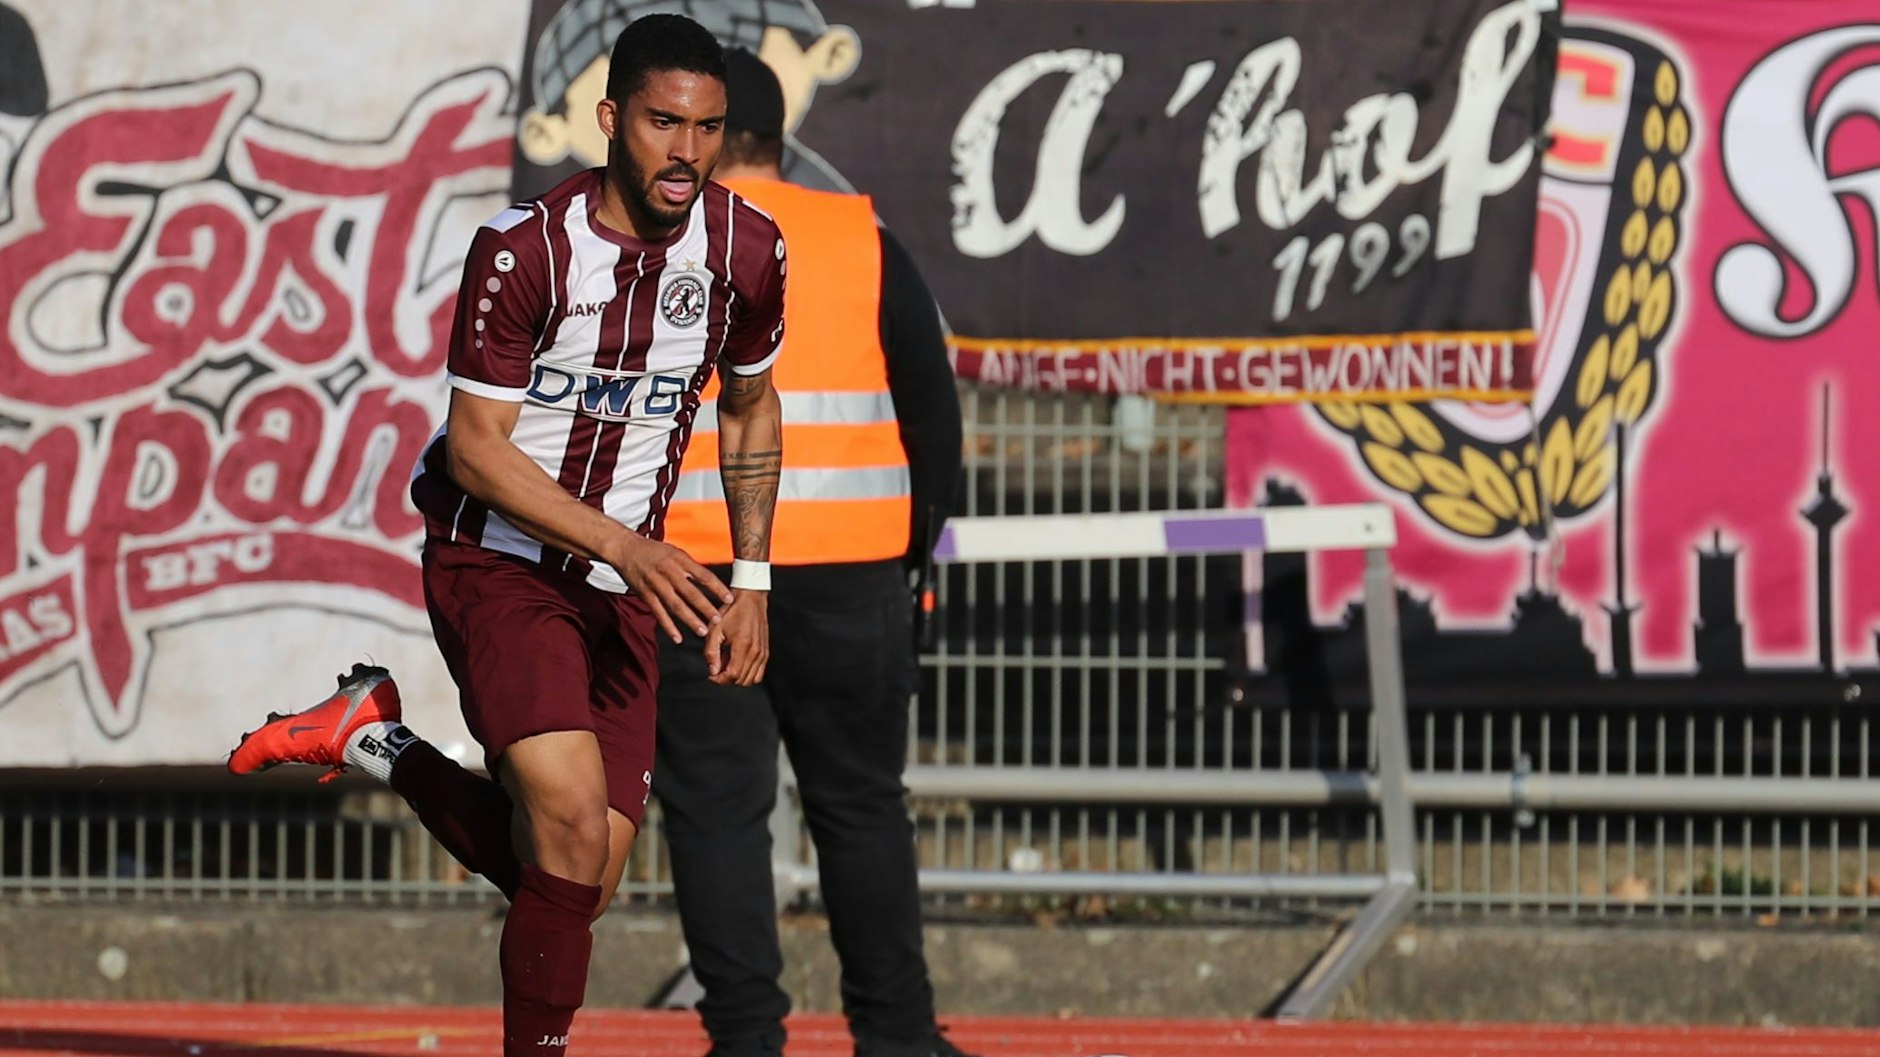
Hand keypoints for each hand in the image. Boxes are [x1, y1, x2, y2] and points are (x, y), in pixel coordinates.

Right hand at [610, 535, 732, 642]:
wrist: (625, 548)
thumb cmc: (654, 551)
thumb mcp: (675, 552)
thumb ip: (690, 567)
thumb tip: (710, 581)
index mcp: (679, 560)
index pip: (703, 575)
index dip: (717, 588)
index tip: (729, 598)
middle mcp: (668, 572)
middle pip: (690, 593)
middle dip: (706, 607)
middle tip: (718, 620)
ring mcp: (656, 584)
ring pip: (675, 605)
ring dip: (690, 620)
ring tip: (703, 632)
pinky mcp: (645, 594)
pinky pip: (658, 612)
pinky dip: (668, 626)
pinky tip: (678, 637)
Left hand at [704, 589, 768, 685]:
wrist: (751, 598)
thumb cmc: (732, 610)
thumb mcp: (715, 628)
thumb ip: (711, 652)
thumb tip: (712, 671)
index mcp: (743, 644)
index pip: (732, 675)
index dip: (719, 679)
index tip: (711, 675)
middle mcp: (755, 651)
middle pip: (741, 680)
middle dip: (726, 679)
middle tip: (717, 667)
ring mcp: (763, 652)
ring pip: (750, 679)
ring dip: (737, 677)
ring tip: (727, 663)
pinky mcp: (766, 652)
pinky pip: (758, 674)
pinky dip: (747, 674)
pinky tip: (738, 662)